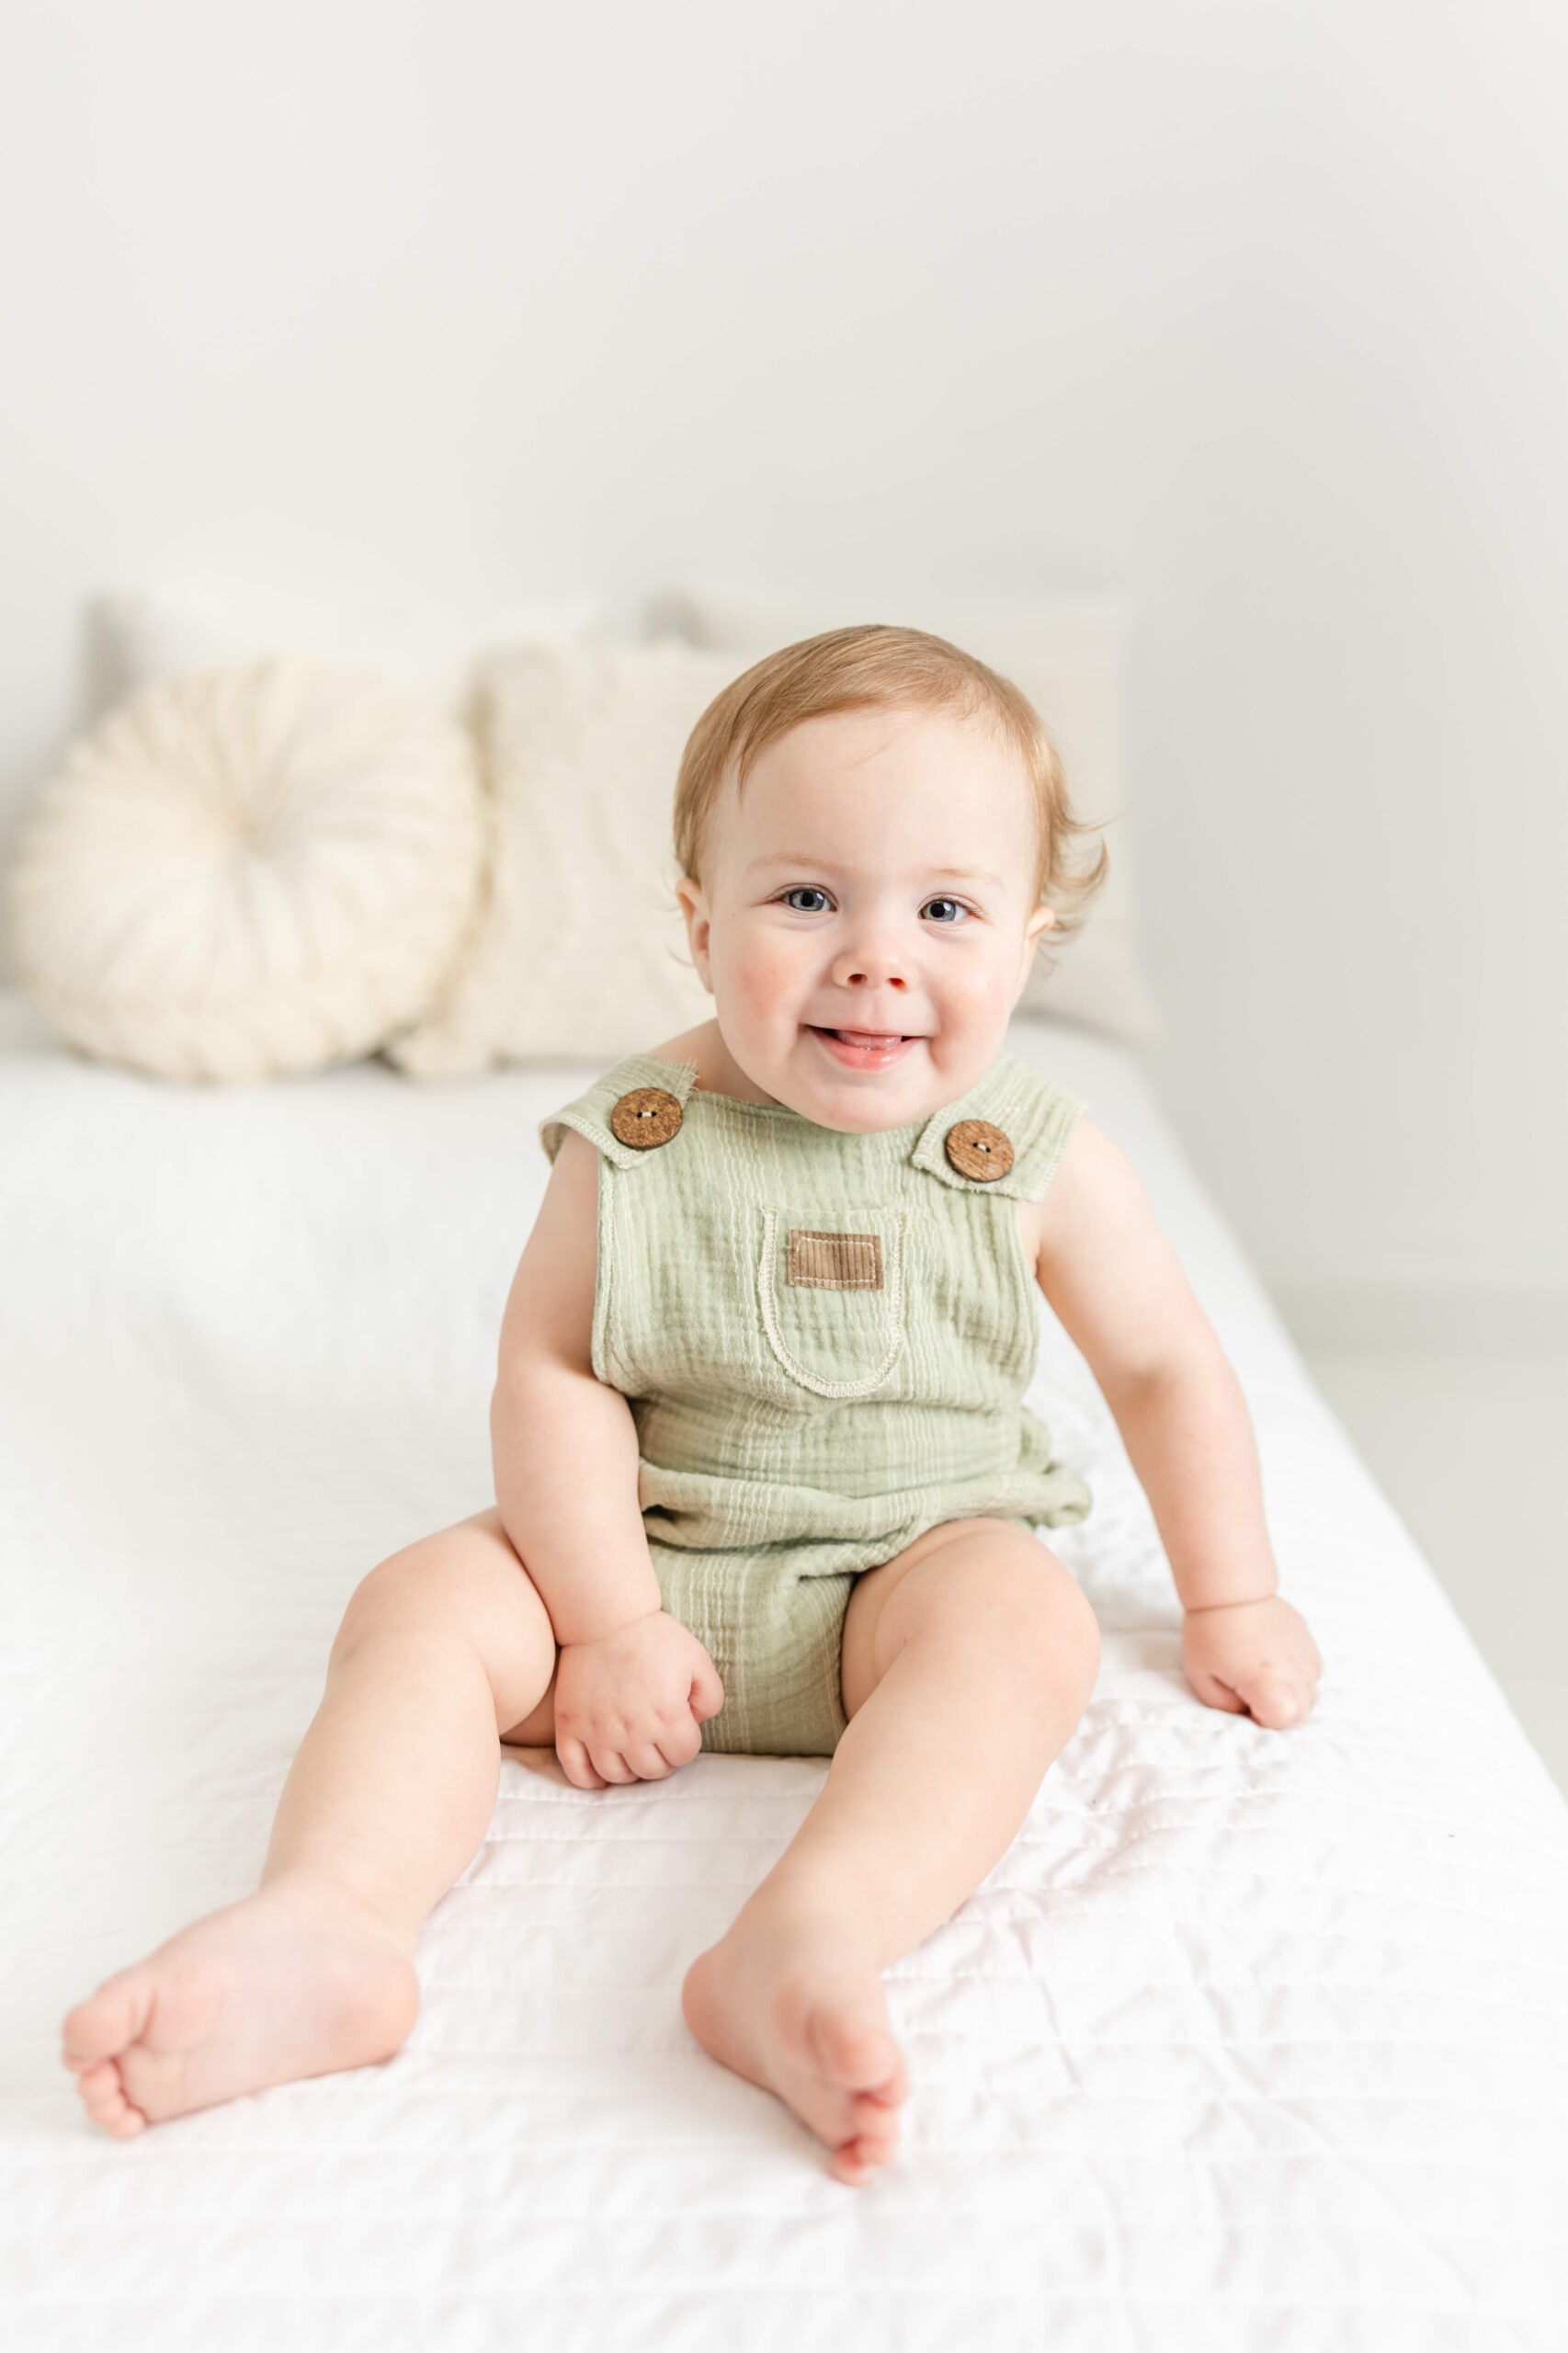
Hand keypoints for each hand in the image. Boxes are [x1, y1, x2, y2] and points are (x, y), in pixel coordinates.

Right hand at [552, 1609, 724, 1788]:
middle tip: (659, 1740)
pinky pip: (577, 1770)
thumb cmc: (654, 1637)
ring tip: (634, 1751)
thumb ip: (711, 1697)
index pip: (684, 1756)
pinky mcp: (570, 1726)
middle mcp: (631, 1730)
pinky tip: (602, 1769)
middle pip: (652, 1771)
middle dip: (662, 1759)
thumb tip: (697, 1723)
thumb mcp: (698, 1659)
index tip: (680, 1727)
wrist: (605, 1617)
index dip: (686, 1743)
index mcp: (666, 1715)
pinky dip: (590, 1778)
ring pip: (617, 1775)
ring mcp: (597, 1731)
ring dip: (631, 1770)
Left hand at [1182, 1595, 1320, 1727]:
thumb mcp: (1202, 1679)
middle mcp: (1295, 1673)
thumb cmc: (1210, 1633)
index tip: (1245, 1699)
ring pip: (1308, 1694)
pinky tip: (1271, 1656)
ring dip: (1287, 1691)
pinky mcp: (1310, 1643)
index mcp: (1268, 1683)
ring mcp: (1306, 1657)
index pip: (1284, 1720)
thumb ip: (1227, 1707)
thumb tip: (1248, 1713)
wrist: (1231, 1590)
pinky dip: (1295, 1673)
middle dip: (1277, 1709)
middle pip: (1300, 1714)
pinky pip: (1310, 1673)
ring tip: (1258, 1667)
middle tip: (1248, 1685)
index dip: (1263, 1719)